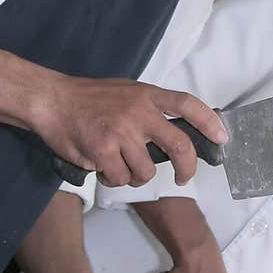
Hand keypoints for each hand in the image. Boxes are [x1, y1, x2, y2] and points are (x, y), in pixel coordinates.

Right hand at [37, 78, 226, 187]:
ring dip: (134, 176)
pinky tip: (101, 166)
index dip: (209, 121)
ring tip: (117, 164)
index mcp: (146, 95)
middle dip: (187, 168)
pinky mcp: (103, 150)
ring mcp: (121, 131)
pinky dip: (112, 179)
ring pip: (145, 171)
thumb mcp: (126, 92)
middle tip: (183, 178)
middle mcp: (138, 112)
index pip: (187, 104)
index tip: (223, 138)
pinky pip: (120, 178)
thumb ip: (149, 109)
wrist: (50, 100)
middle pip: (179, 145)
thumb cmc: (87, 99)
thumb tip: (177, 135)